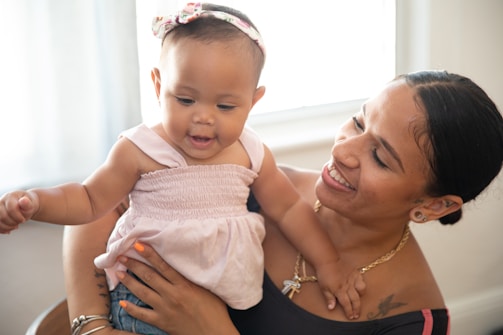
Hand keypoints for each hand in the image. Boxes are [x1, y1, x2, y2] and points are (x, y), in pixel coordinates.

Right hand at [0, 191, 37, 232]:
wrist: (25, 206)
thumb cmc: (28, 205)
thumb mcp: (31, 204)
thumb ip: (27, 204)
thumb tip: (24, 200)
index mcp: (10, 196)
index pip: (11, 209)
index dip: (18, 217)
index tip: (23, 220)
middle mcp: (1, 201)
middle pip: (2, 216)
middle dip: (12, 222)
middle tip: (20, 222)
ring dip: (7, 227)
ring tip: (15, 226)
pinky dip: (2, 229)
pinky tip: (9, 230)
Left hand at [116, 242, 238, 334]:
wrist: (214, 333)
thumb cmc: (216, 311)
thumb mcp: (207, 288)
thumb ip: (195, 277)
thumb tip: (189, 264)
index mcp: (184, 285)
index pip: (163, 266)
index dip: (149, 254)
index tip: (138, 245)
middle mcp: (172, 295)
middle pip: (149, 276)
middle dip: (134, 265)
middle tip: (122, 256)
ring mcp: (165, 309)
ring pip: (143, 293)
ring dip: (129, 282)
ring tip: (119, 273)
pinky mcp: (162, 322)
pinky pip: (143, 314)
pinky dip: (132, 309)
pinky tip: (122, 303)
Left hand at [316, 260, 365, 319]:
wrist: (328, 260)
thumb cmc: (324, 274)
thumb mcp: (323, 288)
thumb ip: (329, 298)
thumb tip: (331, 308)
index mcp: (339, 290)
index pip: (346, 304)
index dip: (349, 311)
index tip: (351, 317)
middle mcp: (348, 285)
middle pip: (355, 300)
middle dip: (356, 309)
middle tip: (356, 315)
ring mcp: (353, 278)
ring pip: (362, 290)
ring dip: (361, 297)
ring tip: (358, 300)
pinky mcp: (355, 272)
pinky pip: (362, 281)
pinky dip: (362, 285)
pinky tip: (360, 288)